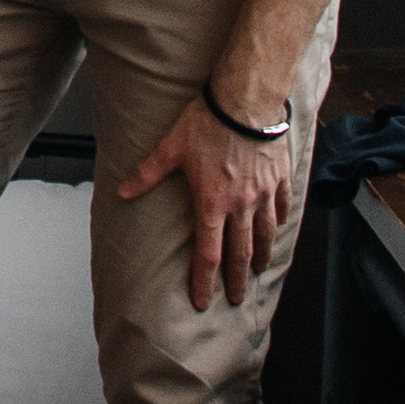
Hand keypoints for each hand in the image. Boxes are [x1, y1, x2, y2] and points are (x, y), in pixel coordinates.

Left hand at [118, 97, 293, 310]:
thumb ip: (147, 173)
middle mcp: (241, 205)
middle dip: (236, 280)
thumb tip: (122, 191)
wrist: (246, 101)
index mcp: (212, 202)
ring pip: (266, 235)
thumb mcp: (171, 147)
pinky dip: (279, 223)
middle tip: (235, 299)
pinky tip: (277, 229)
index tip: (203, 303)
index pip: (208, 254)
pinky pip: (282, 208)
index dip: (204, 281)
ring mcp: (264, 193)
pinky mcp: (280, 179)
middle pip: (240, 253)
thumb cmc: (206, 122)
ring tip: (257, 270)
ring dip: (261, 256)